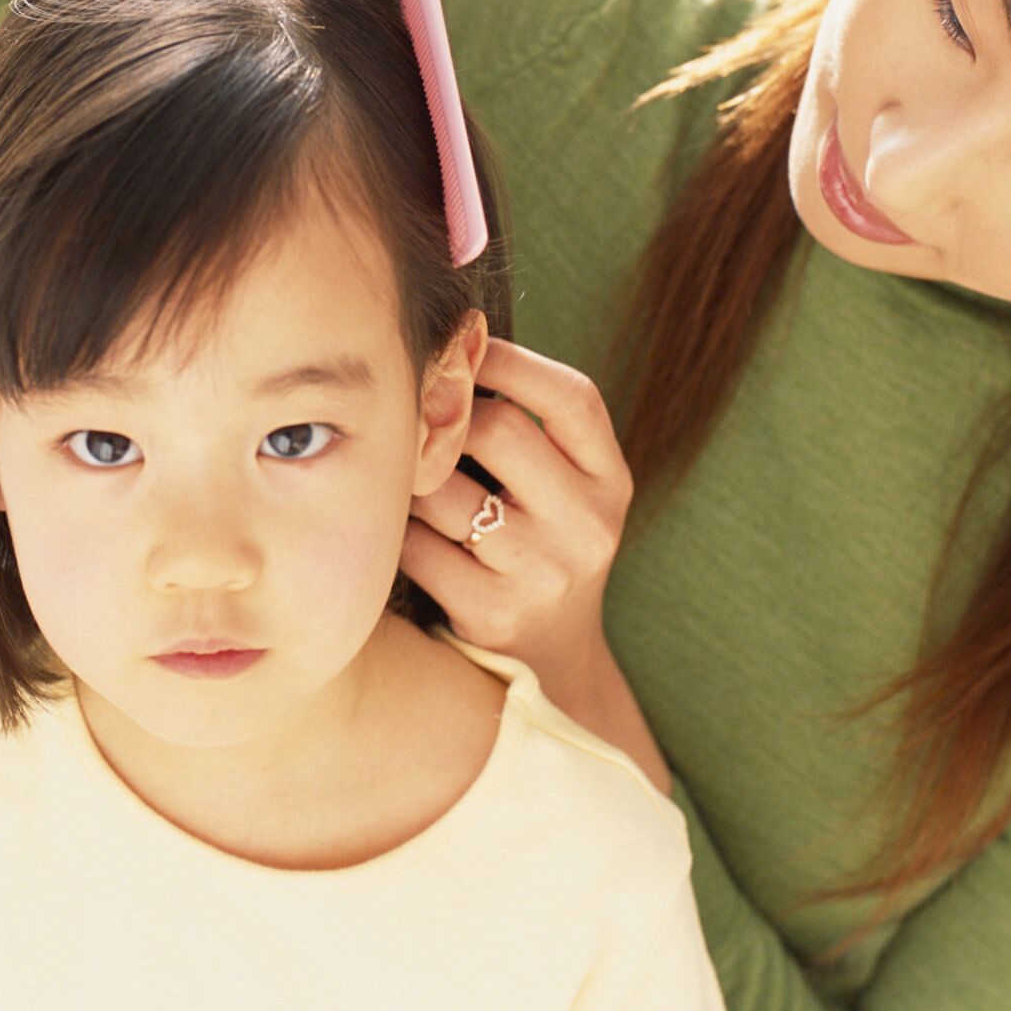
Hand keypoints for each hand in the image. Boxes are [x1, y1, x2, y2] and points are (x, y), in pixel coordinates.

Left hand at [400, 338, 633, 693]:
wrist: (551, 664)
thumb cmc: (543, 550)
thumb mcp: (568, 493)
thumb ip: (533, 433)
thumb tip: (449, 351)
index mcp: (612, 482)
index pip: (572, 398)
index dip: (513, 361)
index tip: (469, 345)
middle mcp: (588, 526)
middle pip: (499, 431)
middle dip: (448, 419)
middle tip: (421, 420)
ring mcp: (541, 572)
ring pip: (444, 488)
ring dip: (414, 477)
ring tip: (410, 477)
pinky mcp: (490, 612)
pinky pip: (416, 544)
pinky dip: (398, 530)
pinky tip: (401, 530)